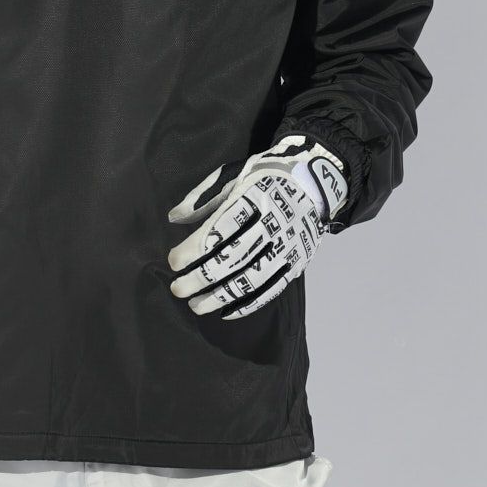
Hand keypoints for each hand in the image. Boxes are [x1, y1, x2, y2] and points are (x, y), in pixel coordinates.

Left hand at [165, 135, 348, 320]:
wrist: (313, 182)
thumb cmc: (264, 176)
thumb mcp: (232, 175)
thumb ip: (203, 197)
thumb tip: (174, 217)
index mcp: (253, 198)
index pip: (218, 230)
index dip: (193, 249)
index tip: (173, 262)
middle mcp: (272, 224)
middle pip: (232, 258)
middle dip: (201, 278)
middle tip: (177, 289)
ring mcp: (287, 246)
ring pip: (251, 278)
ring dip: (221, 296)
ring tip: (196, 306)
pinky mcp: (297, 263)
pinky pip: (271, 289)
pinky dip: (248, 304)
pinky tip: (226, 311)